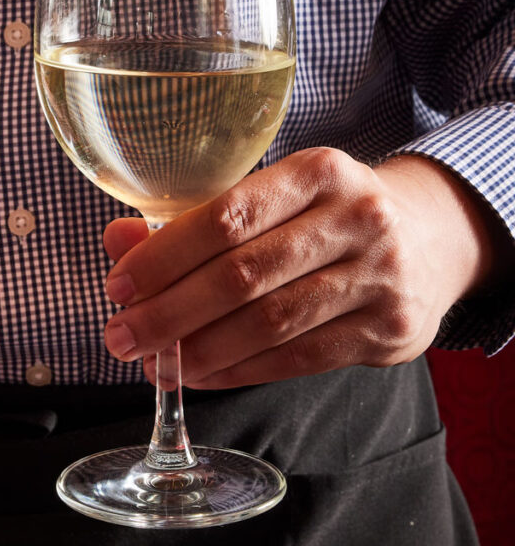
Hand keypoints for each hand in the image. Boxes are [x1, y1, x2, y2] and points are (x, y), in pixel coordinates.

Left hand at [102, 147, 507, 388]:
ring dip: (200, 349)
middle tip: (122, 336)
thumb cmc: (323, 216)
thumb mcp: (270, 198)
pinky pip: (299, 358)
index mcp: (318, 171)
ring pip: (270, 323)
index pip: (228, 216)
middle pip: (244, 274)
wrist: (428, 240)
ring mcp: (379, 277)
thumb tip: (117, 242)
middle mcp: (356, 218)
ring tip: (156, 363)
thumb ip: (191, 221)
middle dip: (170, 312)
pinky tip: (202, 373)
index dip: (166, 255)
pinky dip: (240, 370)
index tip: (119, 285)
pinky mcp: (389, 331)